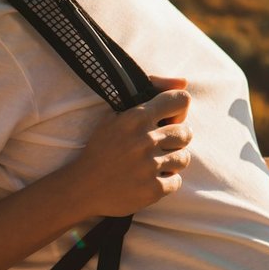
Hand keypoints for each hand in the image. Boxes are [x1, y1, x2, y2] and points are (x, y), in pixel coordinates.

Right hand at [66, 75, 192, 216]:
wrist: (82, 187)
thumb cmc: (102, 148)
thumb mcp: (116, 115)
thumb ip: (150, 93)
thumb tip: (184, 80)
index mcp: (136, 117)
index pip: (181, 100)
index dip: (178, 111)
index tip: (167, 120)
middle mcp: (145, 139)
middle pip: (186, 132)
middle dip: (175, 139)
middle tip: (159, 146)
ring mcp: (149, 166)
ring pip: (184, 158)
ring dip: (172, 161)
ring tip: (153, 164)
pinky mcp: (152, 189)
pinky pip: (177, 181)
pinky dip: (166, 182)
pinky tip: (149, 179)